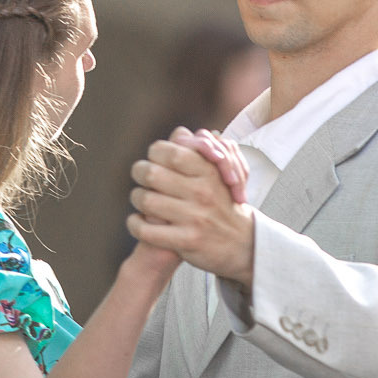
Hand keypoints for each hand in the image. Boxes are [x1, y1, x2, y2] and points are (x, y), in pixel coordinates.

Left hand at [128, 130, 255, 284]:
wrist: (244, 244)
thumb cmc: (223, 205)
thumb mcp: (219, 175)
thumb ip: (198, 152)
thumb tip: (178, 132)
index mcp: (209, 172)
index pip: (170, 152)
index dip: (155, 153)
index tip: (154, 160)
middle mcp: (202, 193)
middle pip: (151, 173)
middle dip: (140, 173)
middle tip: (142, 178)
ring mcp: (195, 217)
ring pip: (145, 200)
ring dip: (136, 198)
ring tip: (140, 200)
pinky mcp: (186, 241)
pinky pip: (146, 230)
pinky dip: (134, 224)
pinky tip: (137, 221)